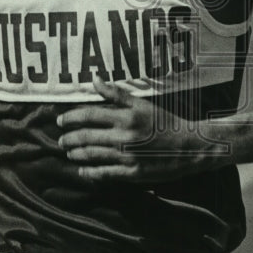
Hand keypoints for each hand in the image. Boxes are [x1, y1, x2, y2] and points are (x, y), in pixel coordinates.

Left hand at [57, 75, 219, 182]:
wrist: (192, 146)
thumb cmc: (167, 122)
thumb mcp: (143, 103)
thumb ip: (116, 93)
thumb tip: (93, 79)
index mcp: (126, 116)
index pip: (89, 115)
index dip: (71, 118)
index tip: (60, 120)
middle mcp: (124, 136)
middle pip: (86, 136)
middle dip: (69, 138)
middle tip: (61, 140)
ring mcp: (127, 156)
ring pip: (92, 155)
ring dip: (76, 154)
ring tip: (69, 153)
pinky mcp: (132, 173)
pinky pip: (105, 174)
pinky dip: (90, 173)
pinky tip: (82, 172)